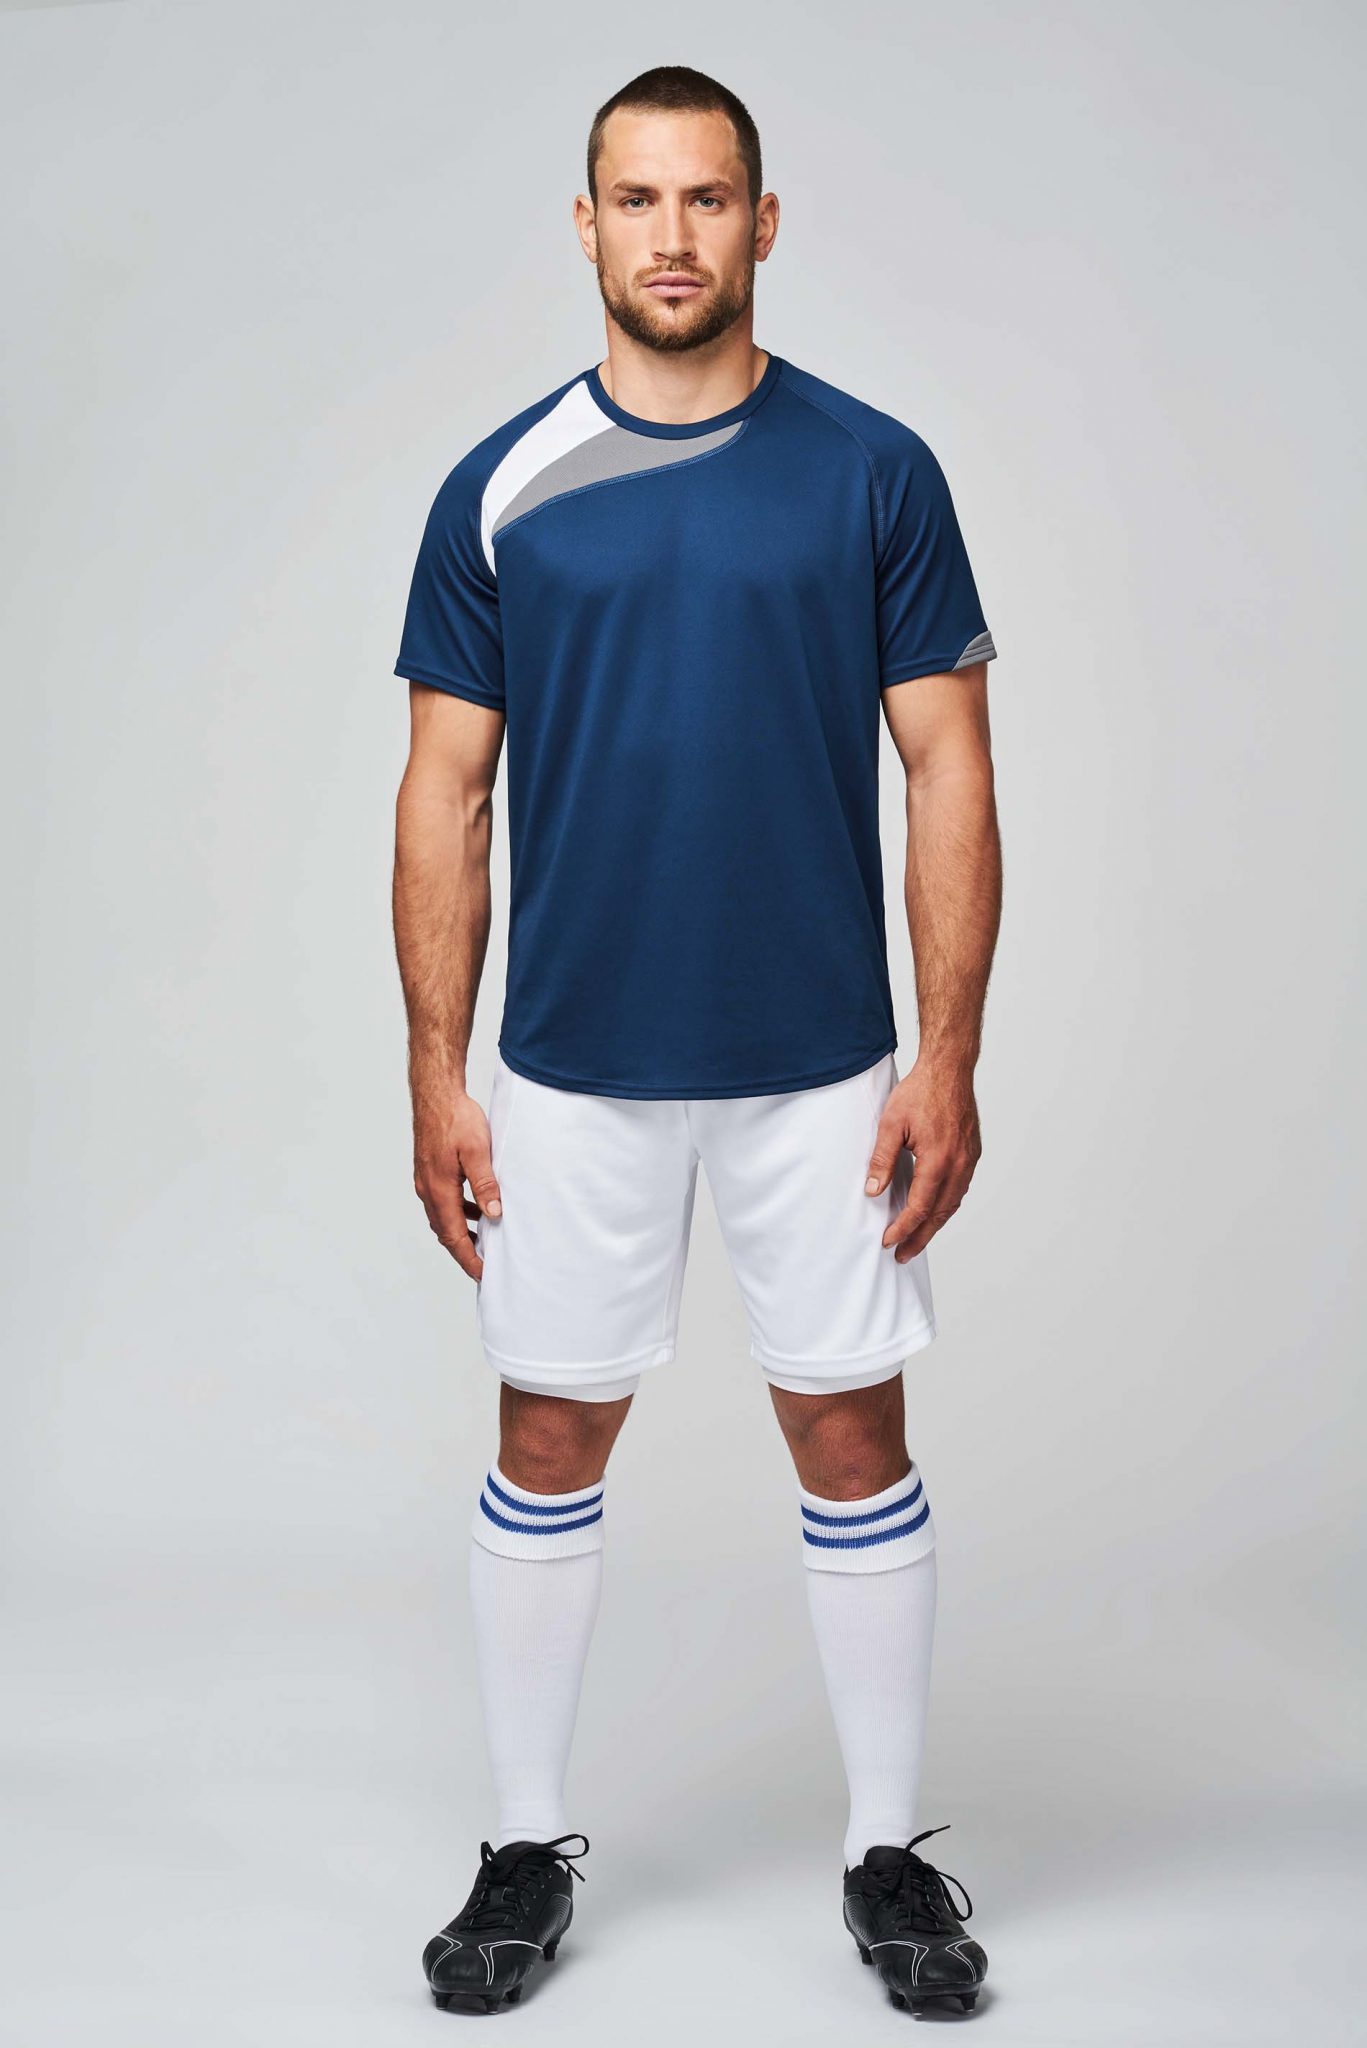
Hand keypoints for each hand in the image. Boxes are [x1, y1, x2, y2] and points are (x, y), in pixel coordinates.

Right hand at [413, 1091, 501, 1280]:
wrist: (436, 1095)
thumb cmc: (456, 1119)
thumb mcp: (477, 1151)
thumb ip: (485, 1184)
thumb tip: (494, 1214)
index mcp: (439, 1190)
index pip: (454, 1236)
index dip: (469, 1259)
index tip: (483, 1275)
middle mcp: (428, 1190)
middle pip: (446, 1233)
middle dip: (464, 1252)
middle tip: (485, 1266)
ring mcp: (426, 1181)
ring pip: (443, 1219)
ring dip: (461, 1233)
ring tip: (484, 1242)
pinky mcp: (430, 1173)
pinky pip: (443, 1203)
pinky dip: (458, 1214)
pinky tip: (476, 1210)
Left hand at [865, 1059, 981, 1261]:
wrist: (949, 1069)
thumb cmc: (921, 1091)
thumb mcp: (891, 1124)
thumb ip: (882, 1159)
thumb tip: (874, 1190)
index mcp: (939, 1160)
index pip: (919, 1207)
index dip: (903, 1228)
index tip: (888, 1241)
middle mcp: (959, 1164)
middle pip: (939, 1213)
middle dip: (920, 1237)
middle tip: (903, 1255)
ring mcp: (969, 1160)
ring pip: (952, 1203)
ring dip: (934, 1224)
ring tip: (917, 1238)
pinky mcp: (972, 1153)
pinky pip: (960, 1189)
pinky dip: (946, 1205)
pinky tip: (934, 1209)